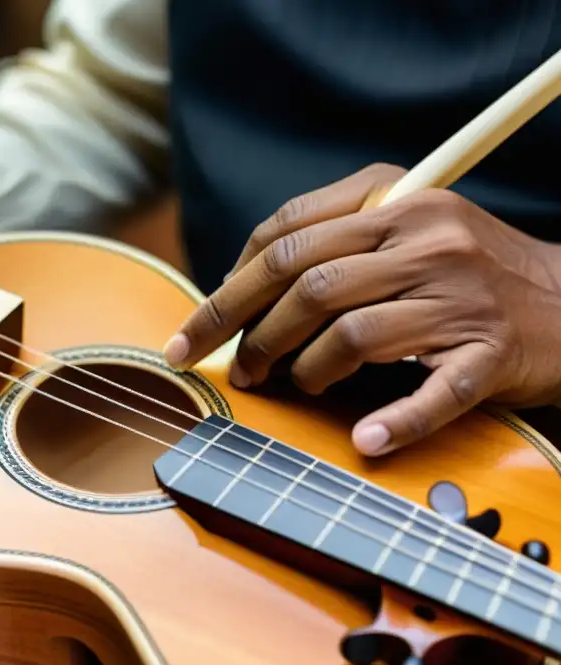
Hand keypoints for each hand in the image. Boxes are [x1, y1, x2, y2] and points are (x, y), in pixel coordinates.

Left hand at [164, 163, 560, 455]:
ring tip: (293, 387)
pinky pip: (435, 392)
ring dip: (305, 370)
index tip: (195, 330)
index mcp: (395, 200)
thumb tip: (234, 287)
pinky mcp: (493, 352)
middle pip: (306, 281)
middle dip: (248, 331)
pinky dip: (395, 421)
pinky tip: (365, 440)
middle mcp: (427, 237)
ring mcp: (461, 295)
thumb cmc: (463, 271)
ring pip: (352, 333)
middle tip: (232, 369)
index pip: (286, 234)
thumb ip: (325, 244)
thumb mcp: (401, 229)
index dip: (229, 287)